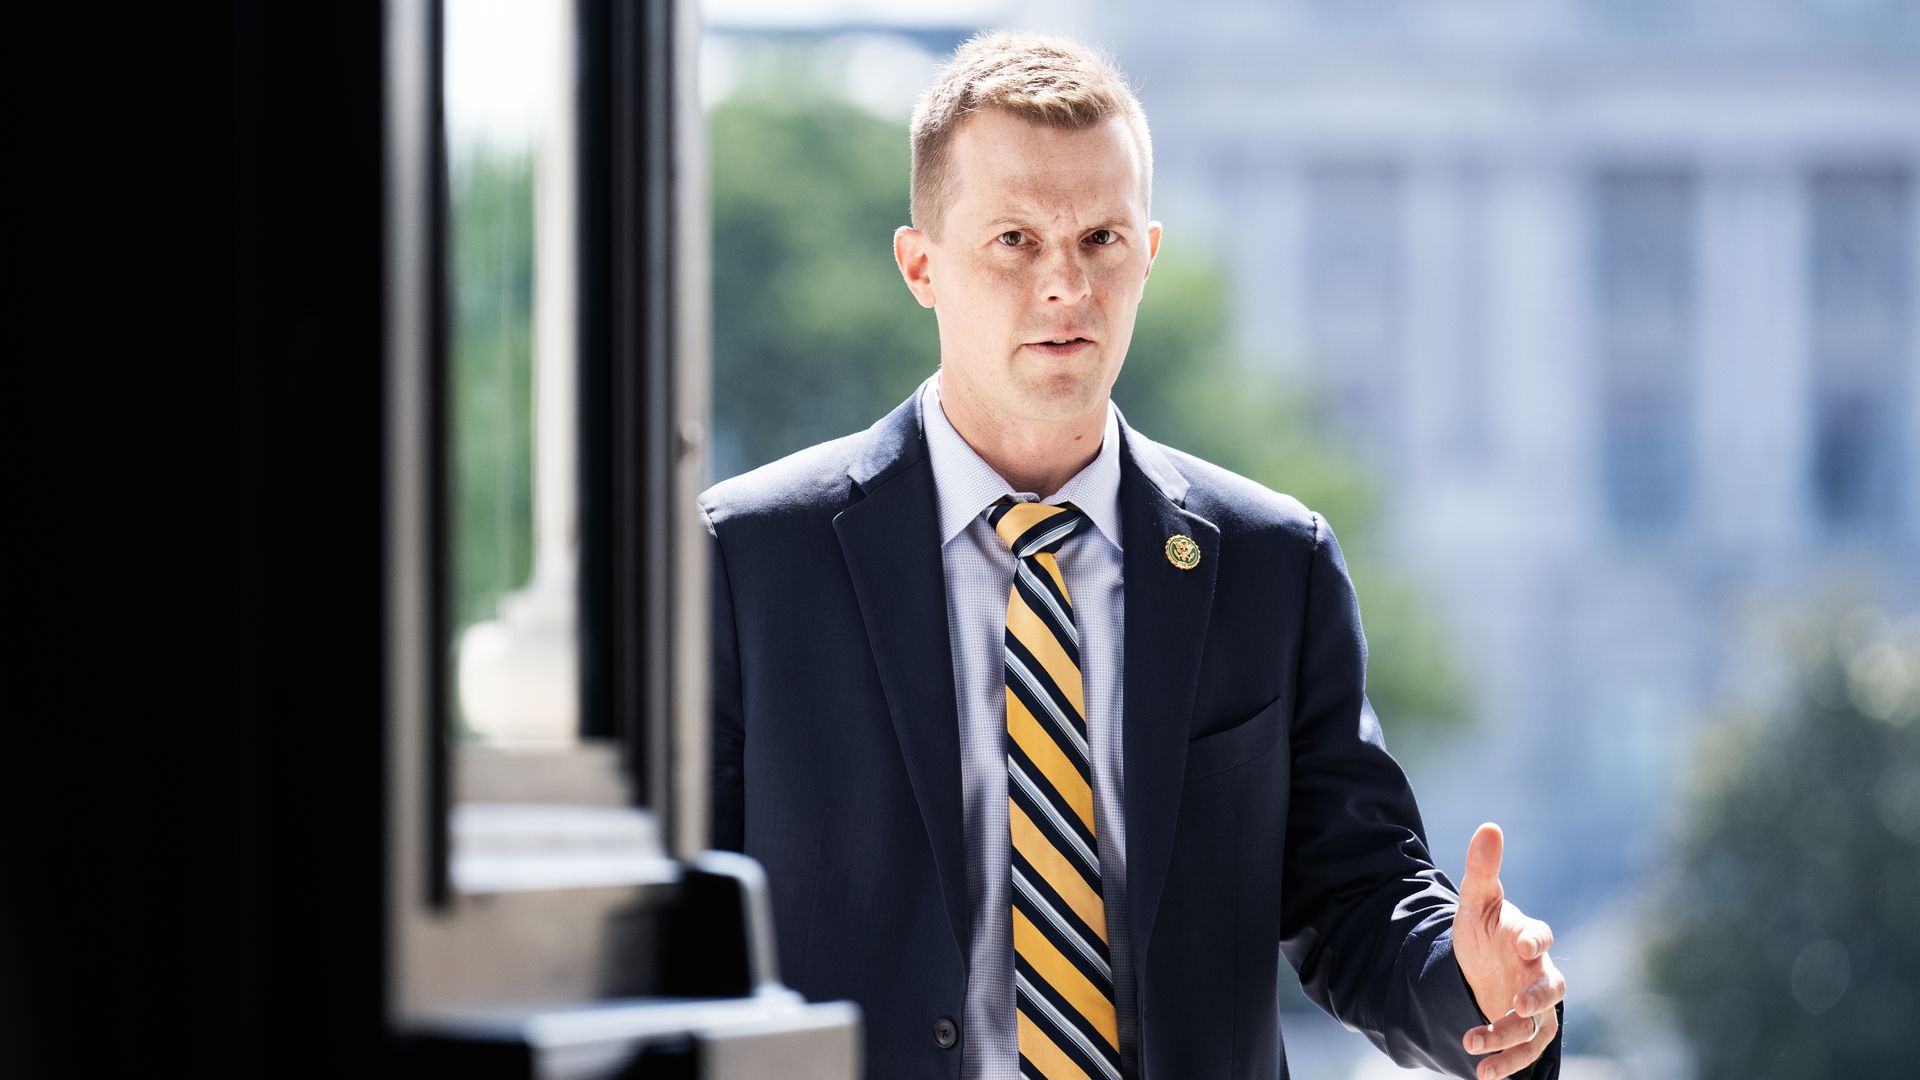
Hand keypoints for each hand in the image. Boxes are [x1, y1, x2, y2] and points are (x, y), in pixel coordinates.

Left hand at [1453, 823, 1564, 1079]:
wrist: (1480, 964)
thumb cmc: (1485, 929)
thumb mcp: (1476, 901)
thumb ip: (1482, 869)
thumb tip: (1489, 827)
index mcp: (1528, 938)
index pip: (1540, 937)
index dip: (1535, 939)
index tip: (1522, 943)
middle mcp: (1539, 973)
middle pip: (1552, 987)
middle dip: (1538, 996)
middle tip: (1518, 1006)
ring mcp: (1535, 1005)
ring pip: (1536, 1026)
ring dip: (1509, 1039)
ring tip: (1473, 1044)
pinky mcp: (1526, 1031)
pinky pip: (1525, 1051)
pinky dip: (1508, 1064)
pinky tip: (1484, 1075)